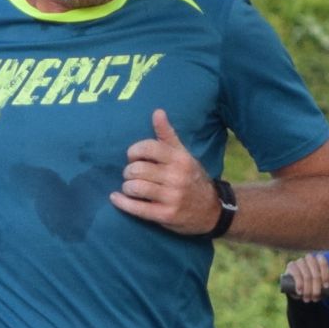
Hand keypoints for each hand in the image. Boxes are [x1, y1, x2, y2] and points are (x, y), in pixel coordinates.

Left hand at [109, 109, 217, 234]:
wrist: (212, 210)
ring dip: (127, 187)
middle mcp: (176, 177)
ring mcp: (171, 197)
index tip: (133, 157)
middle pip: (138, 169)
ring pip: (136, 187)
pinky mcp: (165, 215)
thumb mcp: (184, 155)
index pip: (148, 148)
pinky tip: (116, 198)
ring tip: (130, 187)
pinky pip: (137, 208)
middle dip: (129, 171)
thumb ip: (167, 135)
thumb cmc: (192, 178)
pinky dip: (122, 202)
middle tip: (131, 174)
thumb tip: (157, 112)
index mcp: (180, 159)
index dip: (134, 151)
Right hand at [283, 254, 328, 302]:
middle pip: (315, 272)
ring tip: (308, 298)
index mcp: (319, 259)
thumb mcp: (324, 281)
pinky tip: (300, 291)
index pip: (324, 263)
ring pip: (306, 275)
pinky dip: (299, 284)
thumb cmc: (314, 283)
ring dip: (308, 289)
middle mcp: (309, 258)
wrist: (300, 289)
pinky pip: (296, 274)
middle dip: (316, 287)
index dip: (326, 275)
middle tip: (316, 297)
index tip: (326, 286)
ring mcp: (300, 261)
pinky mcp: (291, 266)